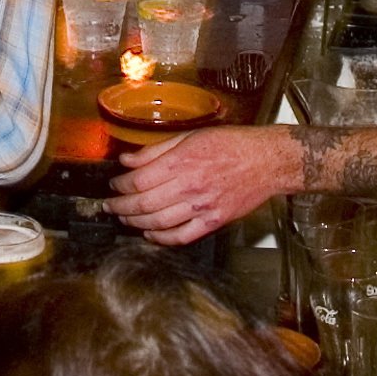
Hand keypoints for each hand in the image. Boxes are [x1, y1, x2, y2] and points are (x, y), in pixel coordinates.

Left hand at [111, 122, 306, 245]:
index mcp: (182, 162)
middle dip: (120, 207)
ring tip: (125, 219)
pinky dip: (161, 239)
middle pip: (144, 203)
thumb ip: (156, 150)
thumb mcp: (191, 137)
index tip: (113, 184)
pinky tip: (150, 234)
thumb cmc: (233, 145)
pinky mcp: (214, 221)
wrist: (267, 161)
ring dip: (136, 223)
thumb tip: (128, 159)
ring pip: (159, 222)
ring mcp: (202, 207)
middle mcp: (190, 186)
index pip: (139, 179)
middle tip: (110, 206)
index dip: (120, 185)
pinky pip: (182, 236)